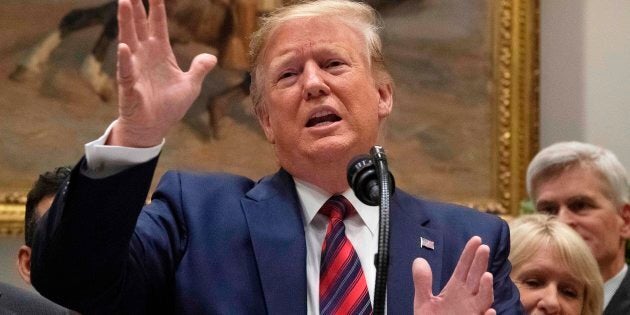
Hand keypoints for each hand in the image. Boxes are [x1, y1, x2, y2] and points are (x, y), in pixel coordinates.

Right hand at [109, 0, 216, 146]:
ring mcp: (134, 68)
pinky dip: (125, 59)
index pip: (157, 25)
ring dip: (126, 23)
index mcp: (160, 53)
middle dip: (136, 7)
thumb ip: (199, 69)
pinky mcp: (129, 85)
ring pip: (129, 40)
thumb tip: (212, 57)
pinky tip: (124, 47)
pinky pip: (126, 70)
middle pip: (140, 25)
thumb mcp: (190, 86)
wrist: (153, 128)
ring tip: (124, 3)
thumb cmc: (168, 107)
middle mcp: (145, 56)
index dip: (157, 8)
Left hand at [413, 236, 495, 314]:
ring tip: (486, 276)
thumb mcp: (423, 302)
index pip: (464, 269)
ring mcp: (472, 313)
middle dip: (480, 264)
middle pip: (475, 278)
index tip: (476, 240)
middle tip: (484, 248)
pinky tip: (489, 311)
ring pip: (483, 300)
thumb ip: (422, 282)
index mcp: (455, 290)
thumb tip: (419, 260)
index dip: (469, 254)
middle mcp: (467, 299)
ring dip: (487, 289)